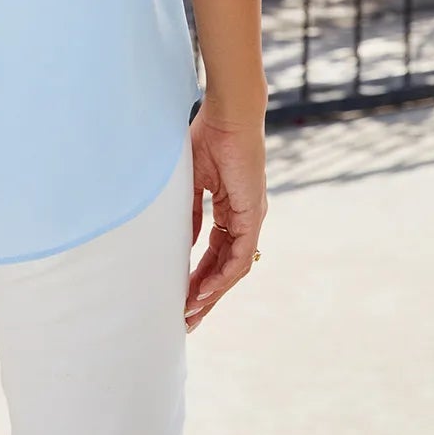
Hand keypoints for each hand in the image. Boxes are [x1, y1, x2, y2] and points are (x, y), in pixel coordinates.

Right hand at [184, 101, 266, 331]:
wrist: (229, 115)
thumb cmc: (209, 136)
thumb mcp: (192, 182)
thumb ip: (190, 212)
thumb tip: (182, 244)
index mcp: (231, 209)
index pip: (215, 252)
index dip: (198, 275)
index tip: (180, 296)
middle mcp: (244, 219)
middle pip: (225, 268)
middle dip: (206, 295)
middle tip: (187, 319)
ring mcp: (251, 219)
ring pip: (234, 268)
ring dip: (212, 292)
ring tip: (191, 311)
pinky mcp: (253, 216)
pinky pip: (239, 256)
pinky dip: (221, 276)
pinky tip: (203, 290)